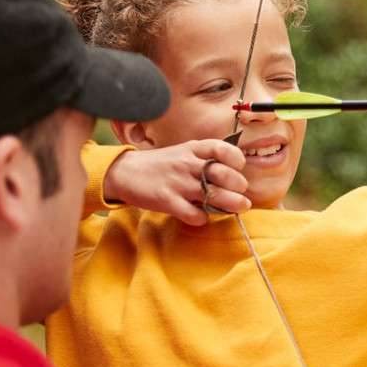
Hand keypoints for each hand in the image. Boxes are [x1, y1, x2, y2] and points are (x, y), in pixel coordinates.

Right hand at [103, 140, 249, 225]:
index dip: (236, 158)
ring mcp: (177, 182)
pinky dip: (203, 218)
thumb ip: (206, 158)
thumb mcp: (184, 152)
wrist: (125, 172)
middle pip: (224, 174)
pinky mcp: (167, 200)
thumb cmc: (162, 164)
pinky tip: (202, 216)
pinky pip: (194, 214)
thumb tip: (235, 173)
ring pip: (213, 195)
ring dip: (232, 203)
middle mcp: (187, 164)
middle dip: (239, 185)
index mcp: (193, 149)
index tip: (239, 167)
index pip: (222, 148)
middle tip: (241, 192)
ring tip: (240, 206)